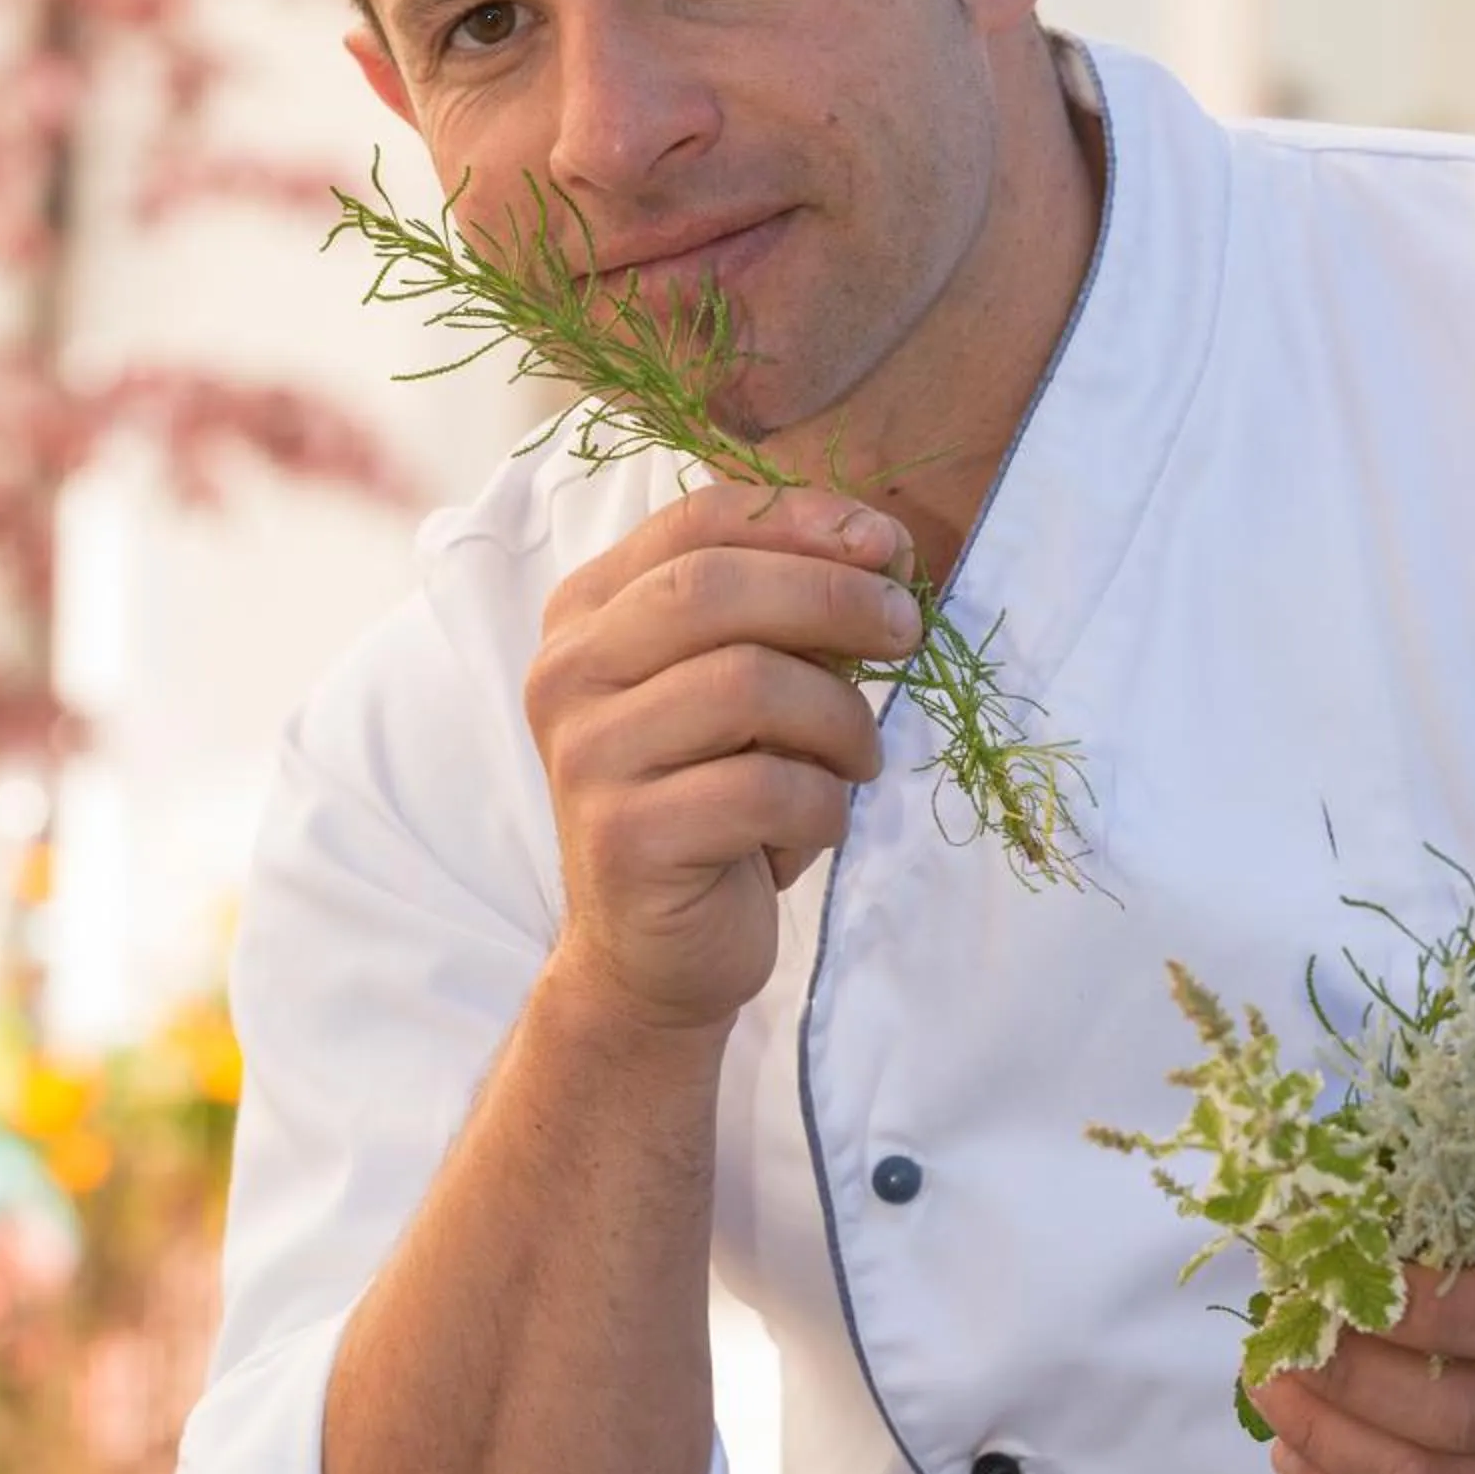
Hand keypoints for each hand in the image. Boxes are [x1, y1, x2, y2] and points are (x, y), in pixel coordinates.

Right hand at [526, 482, 920, 1034]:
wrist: (654, 954)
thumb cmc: (716, 801)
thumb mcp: (747, 688)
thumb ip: (789, 614)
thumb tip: (886, 550)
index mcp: (589, 612)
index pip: (695, 522)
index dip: (802, 520)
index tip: (889, 545)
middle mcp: (568, 672)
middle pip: (714, 590)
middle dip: (834, 598)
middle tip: (906, 633)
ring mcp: (586, 754)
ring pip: (748, 685)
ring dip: (839, 719)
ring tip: (858, 759)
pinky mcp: (625, 836)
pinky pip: (763, 788)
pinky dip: (822, 804)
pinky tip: (816, 825)